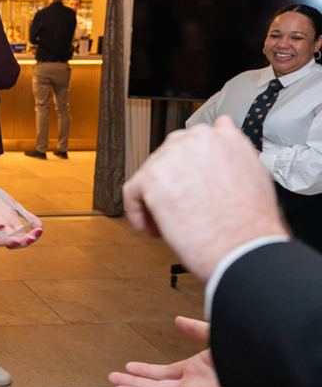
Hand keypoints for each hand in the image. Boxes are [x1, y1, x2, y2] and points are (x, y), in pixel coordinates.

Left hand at [0, 184, 42, 248]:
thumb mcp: (13, 204)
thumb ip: (25, 215)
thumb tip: (41, 226)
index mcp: (11, 226)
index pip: (23, 238)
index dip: (32, 237)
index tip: (40, 231)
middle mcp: (1, 229)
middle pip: (12, 243)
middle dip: (24, 242)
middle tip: (32, 237)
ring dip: (8, 242)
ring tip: (18, 240)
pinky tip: (2, 224)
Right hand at [108, 316, 242, 386]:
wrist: (269, 366)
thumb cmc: (247, 354)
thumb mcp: (216, 336)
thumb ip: (196, 330)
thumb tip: (178, 320)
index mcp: (196, 370)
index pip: (163, 373)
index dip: (143, 370)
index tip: (127, 368)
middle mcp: (195, 384)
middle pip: (156, 386)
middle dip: (133, 383)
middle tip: (113, 380)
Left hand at [122, 116, 287, 280]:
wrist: (245, 250)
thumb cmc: (251, 225)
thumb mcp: (253, 175)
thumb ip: (229, 159)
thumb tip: (215, 162)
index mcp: (224, 136)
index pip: (193, 144)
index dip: (189, 171)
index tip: (189, 187)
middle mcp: (198, 139)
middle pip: (169, 159)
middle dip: (171, 185)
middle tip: (178, 209)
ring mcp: (174, 155)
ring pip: (151, 174)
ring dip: (154, 199)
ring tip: (168, 224)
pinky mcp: (153, 177)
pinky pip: (133, 191)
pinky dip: (137, 211)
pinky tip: (152, 227)